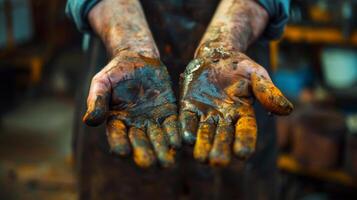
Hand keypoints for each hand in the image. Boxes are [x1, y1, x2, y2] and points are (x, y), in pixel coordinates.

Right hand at [83, 51, 179, 167]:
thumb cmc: (115, 72)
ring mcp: (153, 120)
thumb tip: (89, 121)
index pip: (116, 136)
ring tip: (168, 162)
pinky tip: (180, 143)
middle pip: (140, 142)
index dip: (118, 144)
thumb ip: (97, 100)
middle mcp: (135, 125)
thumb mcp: (102, 82)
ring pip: (158, 138)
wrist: (137, 58)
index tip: (121, 152)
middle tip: (150, 164)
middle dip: (145, 153)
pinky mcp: (168, 113)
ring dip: (163, 149)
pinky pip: (172, 125)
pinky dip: (176, 134)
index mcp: (116, 121)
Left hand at [179, 47, 292, 166]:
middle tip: (218, 162)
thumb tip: (287, 110)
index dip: (245, 141)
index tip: (243, 153)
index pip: (246, 130)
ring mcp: (205, 114)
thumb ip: (268, 92)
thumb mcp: (257, 75)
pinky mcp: (189, 107)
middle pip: (223, 137)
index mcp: (243, 113)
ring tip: (201, 158)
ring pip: (204, 133)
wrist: (216, 55)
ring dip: (202, 145)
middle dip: (221, 149)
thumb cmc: (241, 67)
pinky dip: (186, 129)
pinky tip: (185, 139)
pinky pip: (187, 120)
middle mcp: (224, 118)